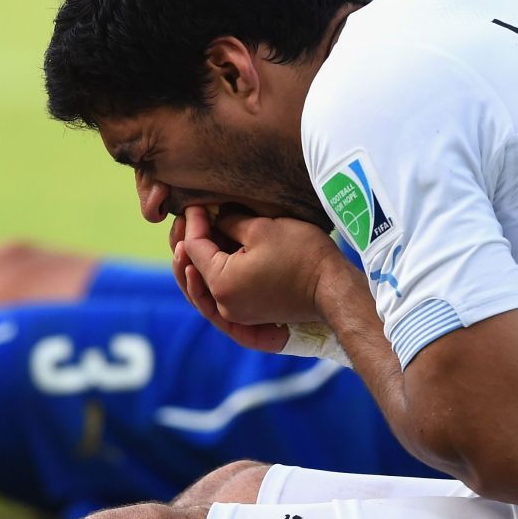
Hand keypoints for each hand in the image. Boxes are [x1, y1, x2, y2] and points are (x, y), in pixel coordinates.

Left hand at [170, 206, 340, 351]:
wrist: (332, 287)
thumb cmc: (301, 254)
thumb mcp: (261, 228)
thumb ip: (229, 222)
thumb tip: (214, 217)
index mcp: (222, 283)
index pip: (195, 249)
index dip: (193, 223)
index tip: (196, 204)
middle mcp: (224, 305)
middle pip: (191, 273)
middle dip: (185, 246)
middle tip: (186, 221)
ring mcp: (236, 313)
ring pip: (202, 288)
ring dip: (194, 264)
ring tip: (190, 240)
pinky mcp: (249, 314)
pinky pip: (219, 295)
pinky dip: (210, 278)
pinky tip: (210, 261)